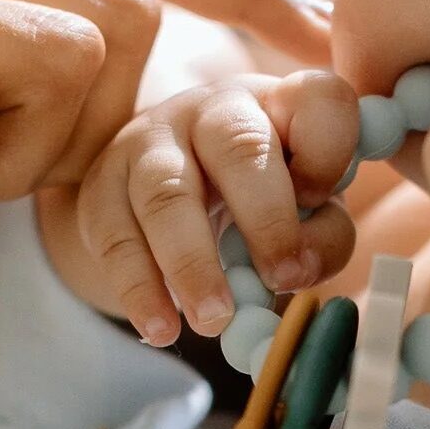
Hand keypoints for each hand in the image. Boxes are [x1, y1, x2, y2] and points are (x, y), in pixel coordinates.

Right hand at [76, 70, 359, 345]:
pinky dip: (139, 289)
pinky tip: (161, 328)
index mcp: (280, 105)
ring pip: (165, 193)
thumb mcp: (305, 215)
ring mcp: (151, 140)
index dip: (328, 151)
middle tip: (280, 280)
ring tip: (213, 321)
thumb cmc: (257, 205)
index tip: (323, 200)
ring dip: (192, 264)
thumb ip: (320, 238)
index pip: (318, 100)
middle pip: (238, 146)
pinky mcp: (102, 183)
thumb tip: (295, 271)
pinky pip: (115, 237)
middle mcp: (215, 109)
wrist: (171, 199)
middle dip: (265, 219)